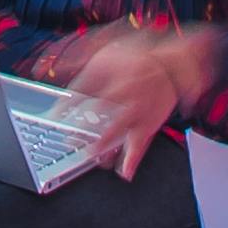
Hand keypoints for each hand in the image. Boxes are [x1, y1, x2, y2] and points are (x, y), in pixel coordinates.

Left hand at [43, 22, 208, 178]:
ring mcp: (136, 109)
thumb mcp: (107, 55)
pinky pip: (140, 144)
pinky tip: (124, 173)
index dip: (65, 103)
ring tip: (92, 154)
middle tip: (69, 139)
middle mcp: (123, 90)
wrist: (173, 67)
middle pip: (98, 108)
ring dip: (104, 142)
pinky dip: (132, 160)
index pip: (82, 88)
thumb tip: (58, 72)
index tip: (54, 116)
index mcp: (109, 72)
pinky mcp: (149, 124)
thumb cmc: (136, 62)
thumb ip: (82, 64)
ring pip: (118, 127)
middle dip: (82, 125)